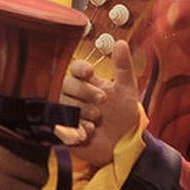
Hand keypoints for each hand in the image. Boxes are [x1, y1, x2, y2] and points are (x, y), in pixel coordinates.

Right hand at [55, 40, 140, 168]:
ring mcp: (67, 112)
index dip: (80, 69)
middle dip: (85, 91)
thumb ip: (123, 67)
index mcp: (88, 82)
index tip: (90, 73)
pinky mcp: (64, 130)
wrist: (124, 147)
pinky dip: (77, 127)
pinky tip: (89, 132)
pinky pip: (61, 124)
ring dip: (82, 110)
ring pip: (63, 103)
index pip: (76, 68)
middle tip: (103, 100)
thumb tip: (120, 42)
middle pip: (66, 84)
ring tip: (98, 119)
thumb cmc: (125, 117)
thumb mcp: (128, 90)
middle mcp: (75, 95)